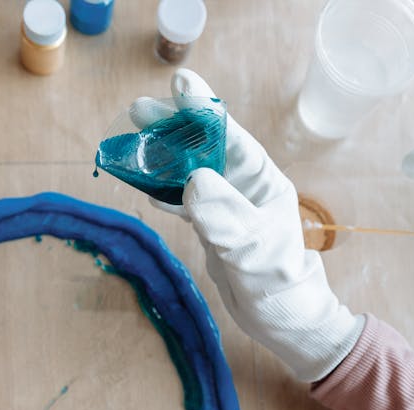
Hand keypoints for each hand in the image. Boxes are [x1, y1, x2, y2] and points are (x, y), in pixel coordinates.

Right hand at [155, 69, 363, 381]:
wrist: (281, 320)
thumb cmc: (279, 283)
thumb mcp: (254, 249)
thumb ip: (225, 216)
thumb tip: (193, 182)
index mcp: (262, 181)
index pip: (230, 138)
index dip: (204, 111)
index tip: (180, 85)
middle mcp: (243, 187)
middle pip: (204, 147)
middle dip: (173, 127)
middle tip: (137, 111)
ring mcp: (227, 206)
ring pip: (189, 170)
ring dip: (162, 157)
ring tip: (131, 139)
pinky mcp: (213, 226)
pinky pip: (183, 200)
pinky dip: (163, 191)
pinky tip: (143, 183)